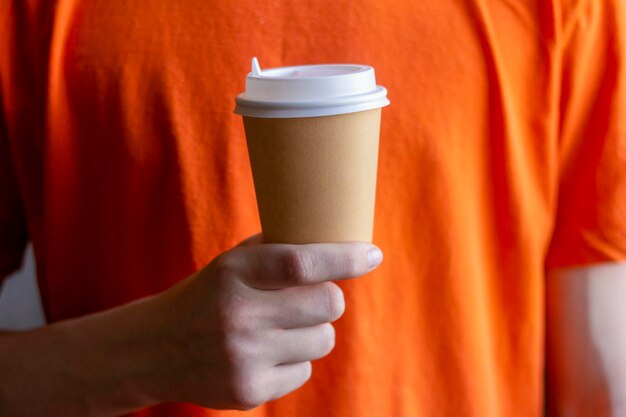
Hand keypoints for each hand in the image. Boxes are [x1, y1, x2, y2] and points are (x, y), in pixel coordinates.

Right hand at [145, 234, 382, 409]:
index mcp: (234, 272)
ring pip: (323, 340)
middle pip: (327, 304)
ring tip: (281, 327)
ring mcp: (243, 358)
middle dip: (329, 299)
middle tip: (312, 298)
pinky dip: (294, 360)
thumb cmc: (209, 295)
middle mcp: (238, 315)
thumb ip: (279, 251)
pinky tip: (265, 354)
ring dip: (313, 331)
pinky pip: (304, 371)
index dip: (344, 259)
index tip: (371, 255)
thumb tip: (340, 247)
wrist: (155, 349)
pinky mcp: (248, 391)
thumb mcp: (232, 263)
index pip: (302, 263)